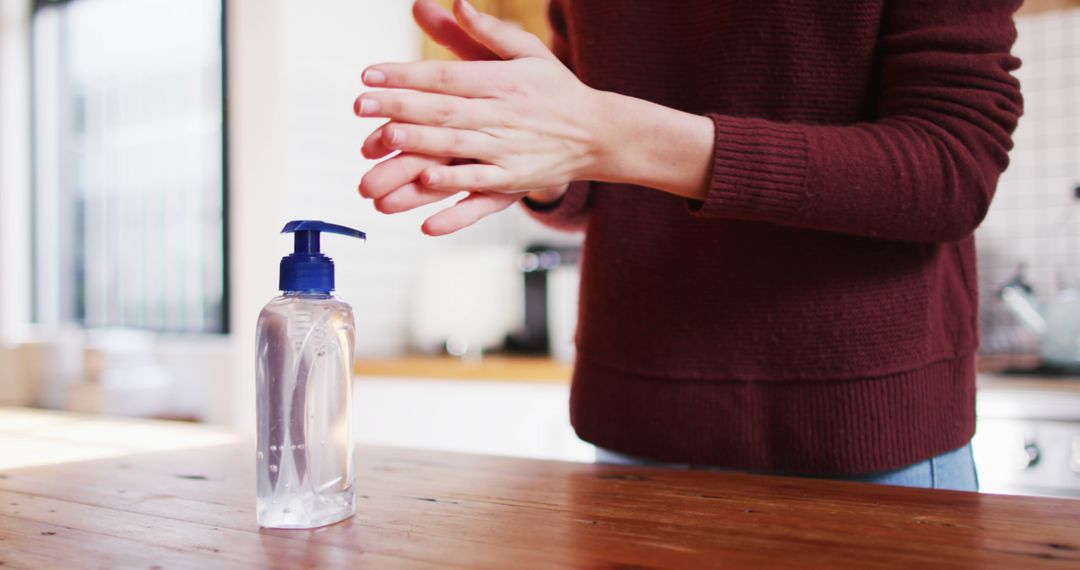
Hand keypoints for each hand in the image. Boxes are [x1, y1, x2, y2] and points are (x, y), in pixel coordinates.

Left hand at [356, 0, 586, 234]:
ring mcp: (506, 152)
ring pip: (456, 148)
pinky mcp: (512, 183)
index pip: (445, 75)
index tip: (369, 74)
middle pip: (443, 110)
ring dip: (420, 145)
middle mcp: (501, 115)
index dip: (406, 74)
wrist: (599, 133)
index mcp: (501, 81)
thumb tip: (456, 3)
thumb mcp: (528, 52)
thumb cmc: (555, 90)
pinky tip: (427, 194)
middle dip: (400, 107)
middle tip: (360, 105)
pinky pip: (480, 191)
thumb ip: (488, 31)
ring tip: (385, 139)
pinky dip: (455, 195)